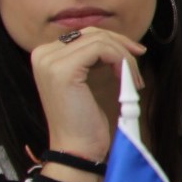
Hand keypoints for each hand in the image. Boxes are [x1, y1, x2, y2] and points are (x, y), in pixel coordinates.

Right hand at [29, 26, 145, 162]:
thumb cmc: (85, 121)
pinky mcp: (64, 69)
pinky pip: (102, 49)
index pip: (84, 34)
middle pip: (92, 33)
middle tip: (139, 60)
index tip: (134, 55)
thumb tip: (116, 42)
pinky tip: (127, 79)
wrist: (77, 148)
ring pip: (100, 40)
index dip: (113, 41)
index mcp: (45, 56)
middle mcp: (42, 54)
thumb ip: (92, 59)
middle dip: (121, 45)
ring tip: (134, 80)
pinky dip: (121, 61)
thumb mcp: (88, 82)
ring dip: (124, 58)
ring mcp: (50, 61)